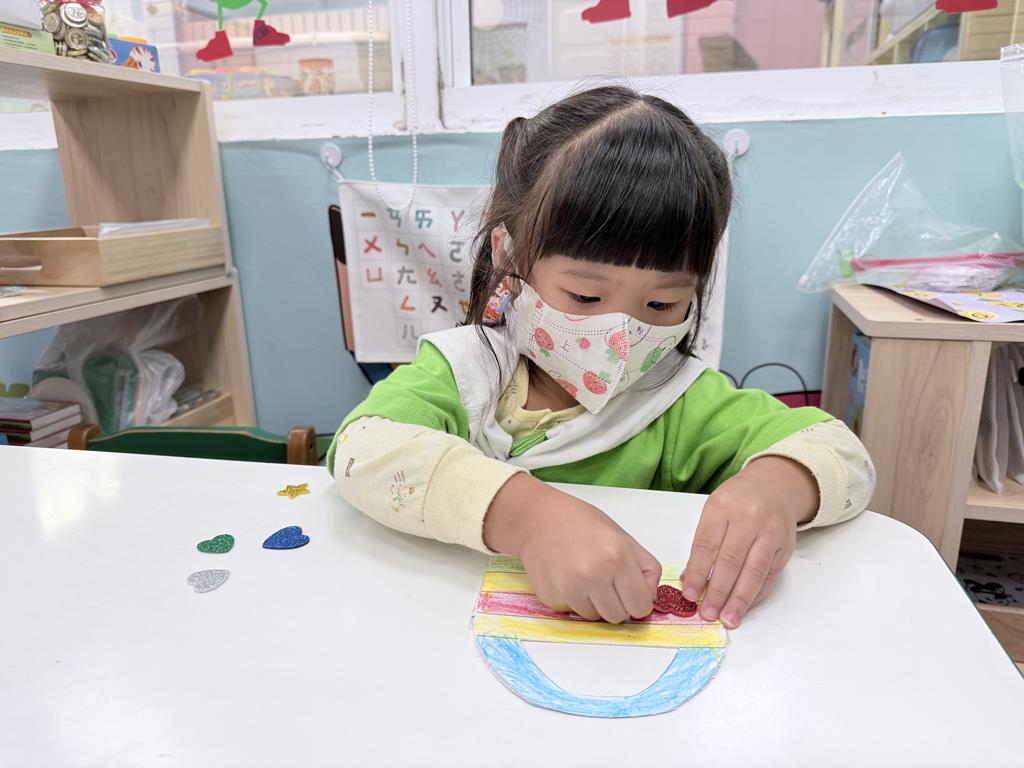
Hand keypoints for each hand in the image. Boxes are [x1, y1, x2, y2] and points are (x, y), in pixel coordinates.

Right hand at [484, 473, 661, 622]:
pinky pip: (573, 613)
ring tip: (586, 577)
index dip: (638, 600)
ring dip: (595, 604)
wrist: (538, 519)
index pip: (641, 606)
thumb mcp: (623, 537)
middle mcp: (593, 577)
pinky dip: (574, 601)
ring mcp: (570, 590)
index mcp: (617, 558)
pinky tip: (568, 578)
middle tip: (608, 583)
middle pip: (619, 617)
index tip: (631, 591)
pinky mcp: (552, 599)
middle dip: (618, 604)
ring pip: (596, 618)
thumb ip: (647, 568)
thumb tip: (651, 599)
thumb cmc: (583, 524)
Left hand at [681, 456, 818, 628]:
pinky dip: (756, 593)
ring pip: (753, 571)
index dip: (697, 573)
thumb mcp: (714, 510)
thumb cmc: (738, 501)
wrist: (775, 485)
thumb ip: (704, 543)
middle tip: (707, 613)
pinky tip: (745, 606)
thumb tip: (690, 580)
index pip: (707, 545)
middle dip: (717, 591)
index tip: (689, 595)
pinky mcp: (785, 546)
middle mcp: (747, 518)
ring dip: (739, 599)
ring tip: (728, 618)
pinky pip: (769, 574)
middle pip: (730, 560)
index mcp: (722, 507)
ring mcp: (770, 532)